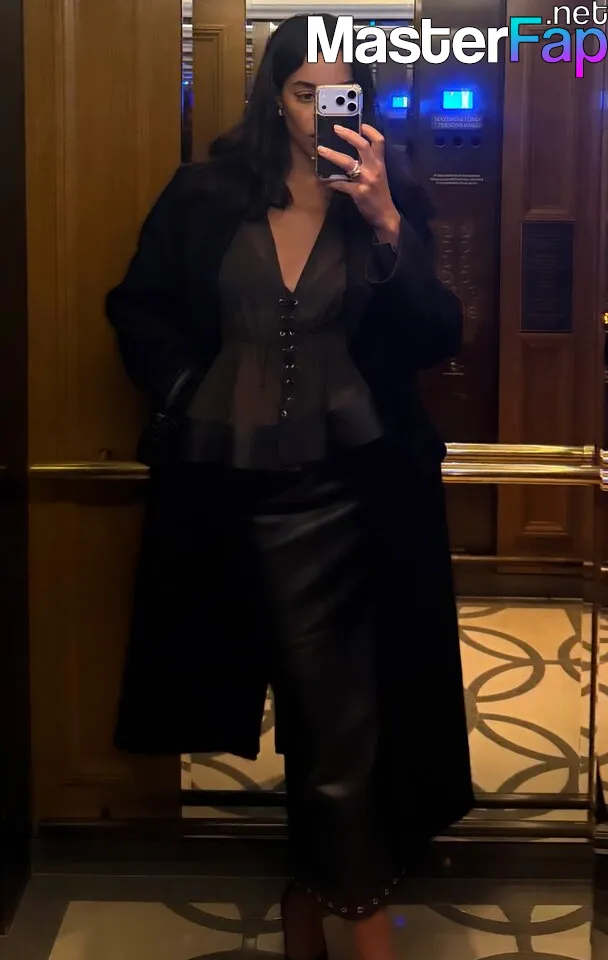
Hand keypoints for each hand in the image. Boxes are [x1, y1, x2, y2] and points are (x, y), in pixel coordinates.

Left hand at [317, 123, 400, 242]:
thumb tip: (355, 155)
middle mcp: (374, 169)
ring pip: (347, 162)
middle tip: (335, 128)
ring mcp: (366, 180)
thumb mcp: (380, 176)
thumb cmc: (380, 195)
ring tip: (321, 150)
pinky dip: (330, 182)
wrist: (386, 215)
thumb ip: (370, 165)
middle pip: (362, 146)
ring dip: (332, 155)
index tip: (361, 124)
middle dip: (348, 135)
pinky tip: (323, 180)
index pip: (379, 141)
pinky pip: (341, 184)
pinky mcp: (358, 192)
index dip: (370, 131)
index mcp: (380, 164)